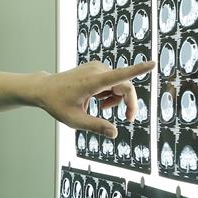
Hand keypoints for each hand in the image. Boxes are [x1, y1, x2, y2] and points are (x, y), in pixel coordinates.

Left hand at [35, 60, 155, 137]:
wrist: (44, 89)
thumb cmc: (57, 104)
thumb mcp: (75, 120)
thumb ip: (96, 126)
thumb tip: (114, 134)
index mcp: (92, 82)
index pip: (119, 76)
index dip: (137, 70)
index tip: (152, 64)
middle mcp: (96, 70)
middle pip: (125, 86)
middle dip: (129, 103)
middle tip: (128, 118)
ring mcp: (96, 67)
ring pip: (120, 84)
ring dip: (116, 98)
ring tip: (101, 108)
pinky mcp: (96, 67)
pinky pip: (113, 80)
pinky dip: (110, 92)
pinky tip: (97, 99)